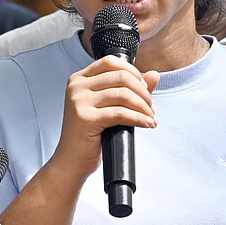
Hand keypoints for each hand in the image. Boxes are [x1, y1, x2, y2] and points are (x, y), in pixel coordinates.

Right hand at [51, 56, 161, 177]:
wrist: (71, 162)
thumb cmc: (89, 135)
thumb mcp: (108, 107)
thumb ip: (130, 88)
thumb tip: (154, 75)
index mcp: (79, 79)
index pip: (111, 62)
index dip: (134, 72)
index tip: (144, 88)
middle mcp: (77, 87)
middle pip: (121, 77)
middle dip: (143, 93)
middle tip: (151, 108)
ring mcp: (79, 102)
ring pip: (124, 95)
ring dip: (144, 107)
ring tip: (150, 118)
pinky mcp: (85, 119)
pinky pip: (121, 113)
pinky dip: (139, 118)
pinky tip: (146, 124)